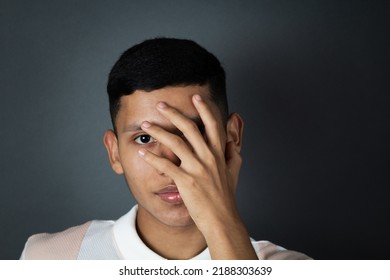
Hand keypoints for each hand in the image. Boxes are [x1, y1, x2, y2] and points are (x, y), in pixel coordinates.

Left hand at [138, 94, 256, 258]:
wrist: (222, 220)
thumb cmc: (226, 197)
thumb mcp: (234, 171)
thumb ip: (232, 152)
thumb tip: (233, 140)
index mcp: (220, 153)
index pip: (213, 125)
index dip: (204, 109)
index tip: (196, 97)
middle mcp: (208, 157)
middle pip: (190, 128)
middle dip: (173, 113)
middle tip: (161, 104)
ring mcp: (197, 169)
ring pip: (175, 143)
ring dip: (158, 131)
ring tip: (146, 125)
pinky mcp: (186, 182)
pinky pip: (166, 166)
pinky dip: (152, 158)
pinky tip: (142, 153)